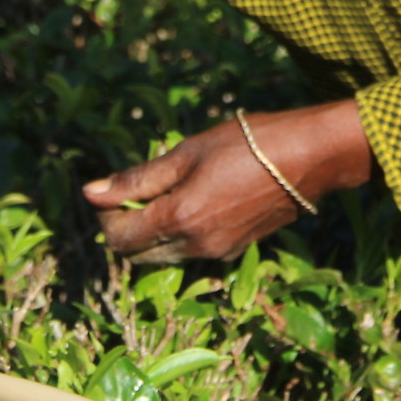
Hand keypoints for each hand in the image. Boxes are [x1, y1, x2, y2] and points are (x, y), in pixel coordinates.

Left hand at [83, 99, 373, 264]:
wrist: (310, 158)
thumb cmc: (248, 143)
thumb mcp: (188, 152)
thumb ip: (137, 178)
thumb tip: (90, 193)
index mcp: (178, 218)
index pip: (119, 238)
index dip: (106, 217)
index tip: (113, 192)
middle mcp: (194, 245)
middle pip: (137, 255)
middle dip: (126, 230)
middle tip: (135, 195)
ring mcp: (216, 253)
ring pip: (164, 256)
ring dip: (152, 234)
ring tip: (166, 195)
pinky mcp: (234, 251)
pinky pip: (191, 253)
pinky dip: (179, 236)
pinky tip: (194, 203)